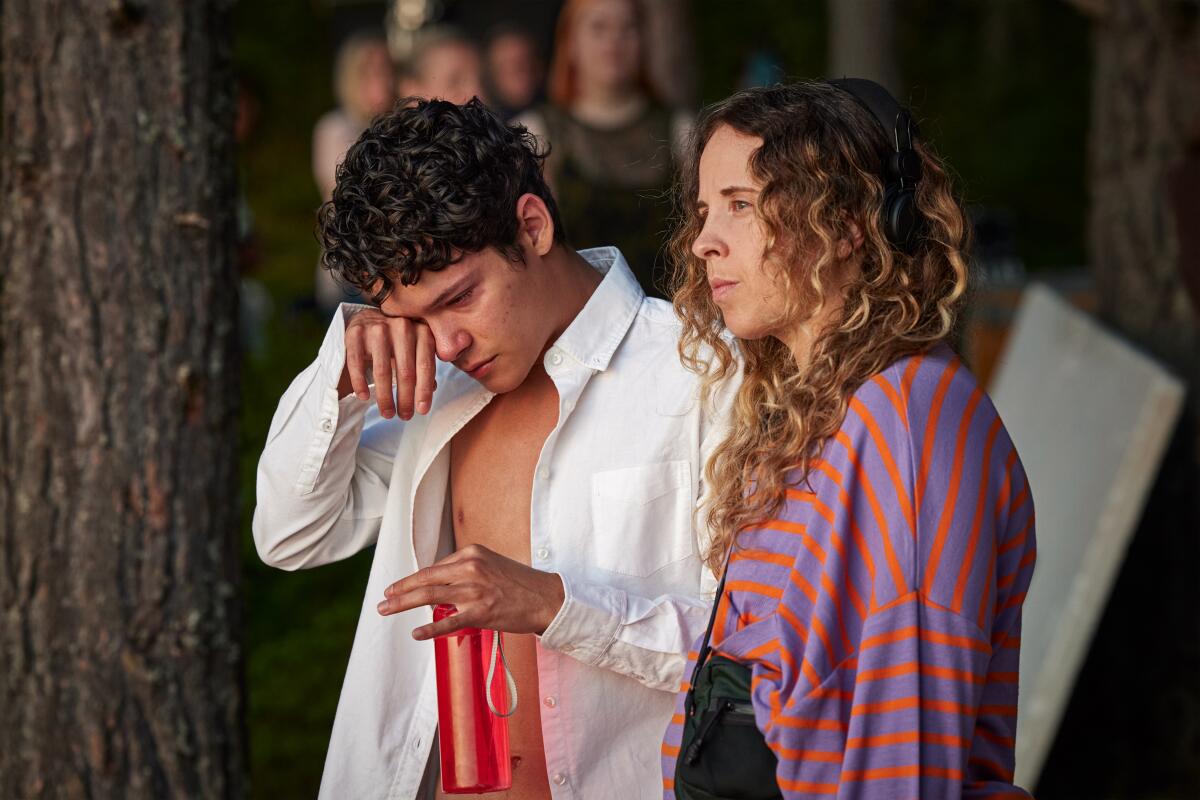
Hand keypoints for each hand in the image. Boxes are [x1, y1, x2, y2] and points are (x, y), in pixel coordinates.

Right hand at [339, 308, 436, 419]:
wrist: (368, 320)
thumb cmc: (397, 342)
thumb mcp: (415, 351)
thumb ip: (424, 367)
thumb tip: (431, 390)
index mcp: (421, 331)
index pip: (426, 366)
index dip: (424, 391)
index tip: (422, 411)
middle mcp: (401, 326)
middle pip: (406, 371)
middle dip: (405, 399)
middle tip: (404, 416)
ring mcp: (377, 328)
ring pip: (382, 371)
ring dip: (385, 397)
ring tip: (387, 413)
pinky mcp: (355, 333)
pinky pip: (357, 364)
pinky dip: (360, 383)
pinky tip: (364, 397)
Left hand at [377, 544, 565, 639]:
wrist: (547, 598)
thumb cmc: (520, 583)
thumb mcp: (491, 564)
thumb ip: (466, 570)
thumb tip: (440, 585)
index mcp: (472, 553)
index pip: (435, 567)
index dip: (413, 579)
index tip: (398, 587)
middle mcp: (470, 568)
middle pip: (425, 579)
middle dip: (399, 590)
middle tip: (383, 598)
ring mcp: (475, 591)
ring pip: (429, 596)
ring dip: (402, 604)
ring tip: (385, 609)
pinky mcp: (481, 612)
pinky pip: (449, 622)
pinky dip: (429, 629)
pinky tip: (415, 633)